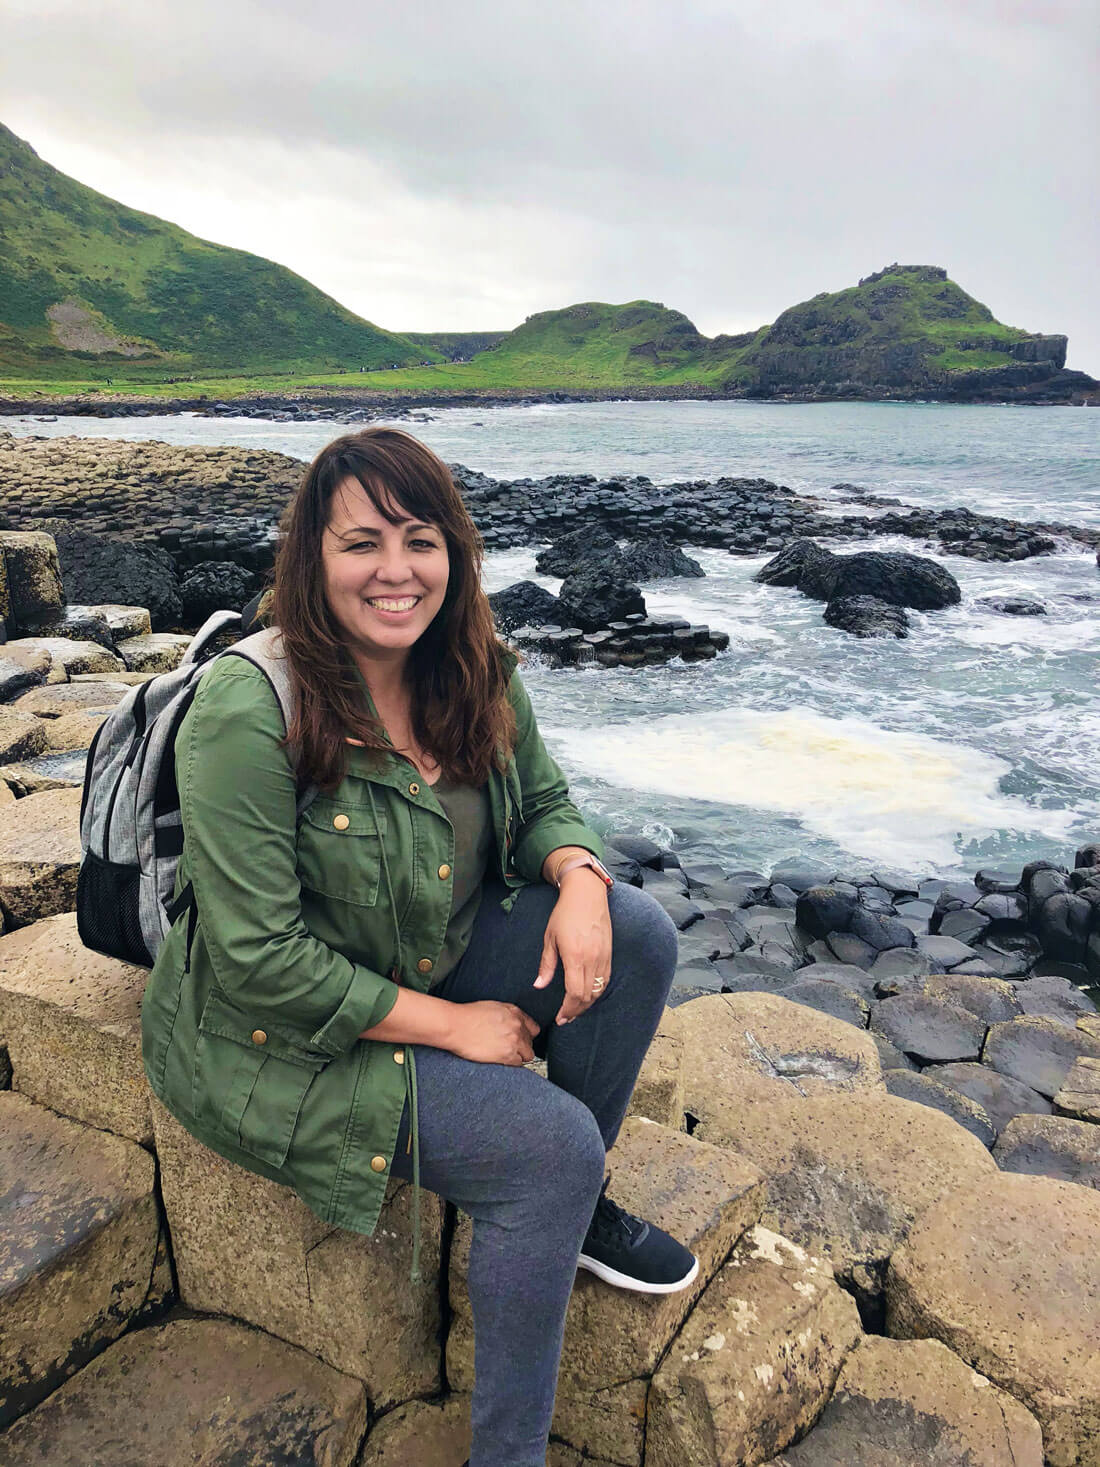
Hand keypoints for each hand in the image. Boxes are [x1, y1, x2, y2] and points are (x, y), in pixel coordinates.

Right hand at [449, 1000, 539, 1064]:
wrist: (456, 1025)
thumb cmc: (468, 1016)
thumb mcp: (493, 1007)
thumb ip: (508, 1015)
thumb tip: (512, 1023)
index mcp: (514, 1012)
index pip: (533, 1028)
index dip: (527, 1035)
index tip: (522, 1040)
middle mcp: (517, 1025)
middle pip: (531, 1042)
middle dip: (522, 1046)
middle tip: (510, 1048)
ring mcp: (514, 1040)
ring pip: (528, 1054)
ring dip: (519, 1056)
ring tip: (506, 1055)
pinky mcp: (507, 1055)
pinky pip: (518, 1063)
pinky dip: (512, 1063)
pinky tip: (501, 1060)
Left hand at [534, 870, 612, 1024]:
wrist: (587, 894)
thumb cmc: (565, 914)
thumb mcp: (550, 938)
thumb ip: (546, 964)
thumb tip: (539, 985)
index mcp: (575, 957)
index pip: (574, 994)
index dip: (567, 1010)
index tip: (560, 1018)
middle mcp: (592, 959)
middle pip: (587, 996)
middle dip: (576, 1011)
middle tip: (565, 1018)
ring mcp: (603, 956)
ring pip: (598, 991)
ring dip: (587, 1004)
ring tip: (575, 1010)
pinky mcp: (609, 953)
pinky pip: (605, 980)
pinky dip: (597, 992)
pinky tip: (587, 995)